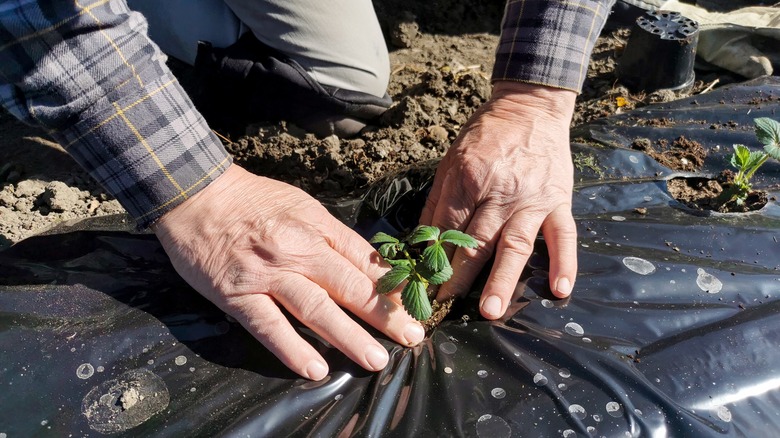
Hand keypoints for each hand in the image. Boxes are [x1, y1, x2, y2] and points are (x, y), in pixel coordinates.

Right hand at [152, 165, 424, 379]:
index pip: (364, 260)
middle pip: (349, 286)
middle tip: (413, 338)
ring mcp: (267, 274)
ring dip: (348, 336)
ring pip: (315, 308)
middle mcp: (298, 250)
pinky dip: (291, 348)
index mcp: (317, 227)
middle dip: (385, 315)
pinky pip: (268, 325)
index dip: (393, 286)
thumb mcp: (302, 205)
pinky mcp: (237, 294)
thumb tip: (369, 263)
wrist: (196, 192)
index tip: (417, 307)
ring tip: (376, 360)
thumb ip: (333, 235)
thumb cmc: (253, 200)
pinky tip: (315, 369)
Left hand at [421, 81, 577, 318]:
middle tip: (444, 307)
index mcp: (468, 179)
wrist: (530, 107)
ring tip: (491, 311)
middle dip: (457, 278)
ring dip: (502, 279)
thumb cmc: (485, 135)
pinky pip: (564, 235)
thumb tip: (419, 241)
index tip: (422, 286)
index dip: (432, 258)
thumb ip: (437, 202)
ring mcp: (532, 199)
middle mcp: (500, 191)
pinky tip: (560, 290)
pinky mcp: (559, 201)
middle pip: (476, 241)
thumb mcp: (450, 161)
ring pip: (515, 244)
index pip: (446, 227)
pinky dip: (564, 262)